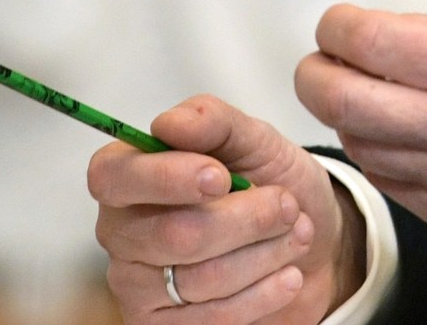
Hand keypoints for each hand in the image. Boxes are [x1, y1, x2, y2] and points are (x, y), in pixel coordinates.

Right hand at [89, 95, 365, 322]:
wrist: (312, 243)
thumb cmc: (269, 183)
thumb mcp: (254, 140)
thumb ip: (213, 122)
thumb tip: (169, 123)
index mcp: (129, 175)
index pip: (114, 177)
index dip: (165, 178)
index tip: (220, 177)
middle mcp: (122, 232)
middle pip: (173, 234)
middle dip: (245, 219)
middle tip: (287, 205)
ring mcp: (138, 287)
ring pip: (201, 278)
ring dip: (264, 253)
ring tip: (296, 234)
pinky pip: (214, 318)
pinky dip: (264, 293)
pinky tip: (288, 275)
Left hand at [294, 5, 426, 270]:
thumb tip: (383, 49)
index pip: (366, 39)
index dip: (338, 26)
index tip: (338, 24)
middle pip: (339, 97)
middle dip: (315, 73)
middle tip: (320, 63)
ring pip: (359, 145)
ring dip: (348, 117)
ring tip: (360, 99)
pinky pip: (394, 187)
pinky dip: (381, 158)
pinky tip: (393, 142)